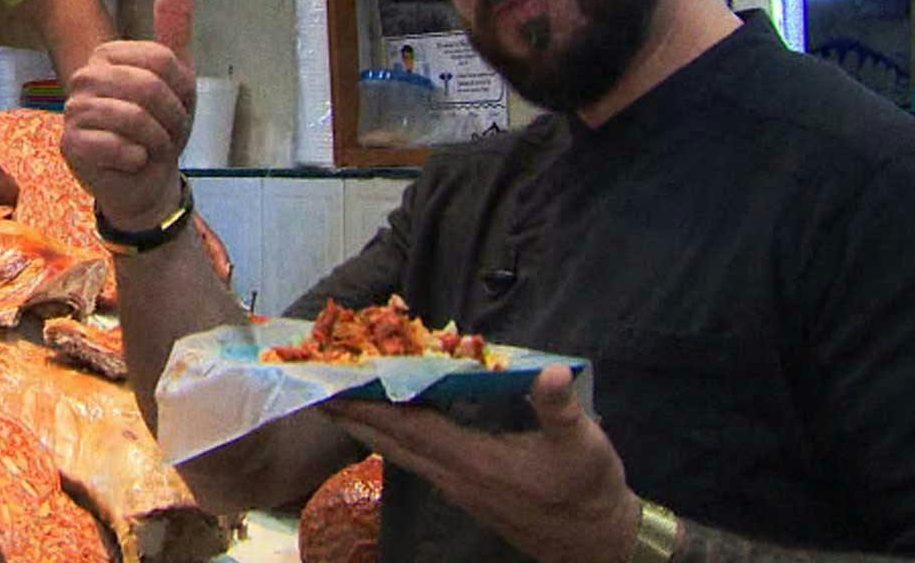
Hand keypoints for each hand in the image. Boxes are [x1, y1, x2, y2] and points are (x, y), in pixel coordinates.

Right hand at [62, 0, 196, 229]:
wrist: (145, 179)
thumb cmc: (158, 125)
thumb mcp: (177, 76)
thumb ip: (174, 26)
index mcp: (107, 54)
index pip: (160, 60)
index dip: (181, 89)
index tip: (176, 106)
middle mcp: (84, 76)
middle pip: (148, 87)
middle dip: (171, 118)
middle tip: (166, 133)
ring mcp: (73, 110)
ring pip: (134, 117)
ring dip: (156, 140)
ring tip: (150, 147)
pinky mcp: (70, 144)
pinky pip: (117, 145)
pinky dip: (137, 158)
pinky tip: (132, 160)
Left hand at [324, 365, 638, 562]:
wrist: (596, 542)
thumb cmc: (589, 491)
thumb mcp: (583, 445)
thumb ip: (560, 409)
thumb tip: (550, 372)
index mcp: (477, 463)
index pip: (412, 430)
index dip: (374, 408)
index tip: (340, 389)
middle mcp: (458, 477)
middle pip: (393, 443)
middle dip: (355, 416)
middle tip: (318, 391)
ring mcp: (459, 486)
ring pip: (401, 453)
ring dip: (370, 427)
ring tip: (341, 403)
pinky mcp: (466, 490)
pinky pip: (418, 459)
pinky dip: (396, 437)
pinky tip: (389, 425)